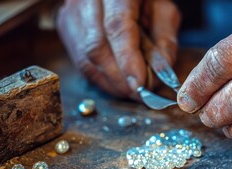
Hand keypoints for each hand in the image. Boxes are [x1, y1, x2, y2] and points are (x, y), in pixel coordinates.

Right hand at [57, 0, 180, 97]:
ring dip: (111, 83)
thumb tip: (161, 74)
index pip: (117, 27)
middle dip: (120, 78)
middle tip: (141, 95)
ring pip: (85, 59)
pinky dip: (102, 79)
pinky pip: (81, 62)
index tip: (141, 84)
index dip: (128, 60)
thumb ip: (164, 39)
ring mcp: (72, 13)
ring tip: (132, 92)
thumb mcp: (163, 10)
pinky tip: (119, 84)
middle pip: (96, 47)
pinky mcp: (67, 27)